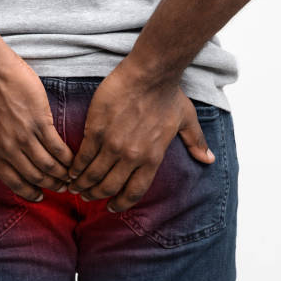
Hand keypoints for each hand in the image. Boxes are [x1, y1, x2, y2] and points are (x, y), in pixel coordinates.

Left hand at [0, 51, 73, 201]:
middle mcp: (8, 149)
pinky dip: (66, 157)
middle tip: (60, 186)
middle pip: (34, 176)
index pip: (13, 182)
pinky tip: (72, 160)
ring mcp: (25, 136)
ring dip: (61, 174)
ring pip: (47, 165)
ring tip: (69, 176)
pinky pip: (56, 147)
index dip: (29, 192)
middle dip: (49, 185)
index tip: (39, 195)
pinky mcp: (40, 122)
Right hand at [67, 60, 215, 211]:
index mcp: (152, 158)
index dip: (120, 203)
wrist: (149, 74)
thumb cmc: (168, 94)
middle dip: (95, 195)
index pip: (134, 192)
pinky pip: (83, 156)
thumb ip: (195, 142)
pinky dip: (76, 167)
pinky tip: (71, 170)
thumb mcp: (187, 120)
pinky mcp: (96, 130)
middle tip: (86, 196)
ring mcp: (112, 145)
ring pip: (93, 174)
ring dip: (82, 184)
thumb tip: (208, 159)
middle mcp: (132, 157)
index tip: (111, 206)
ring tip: (74, 186)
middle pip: (108, 187)